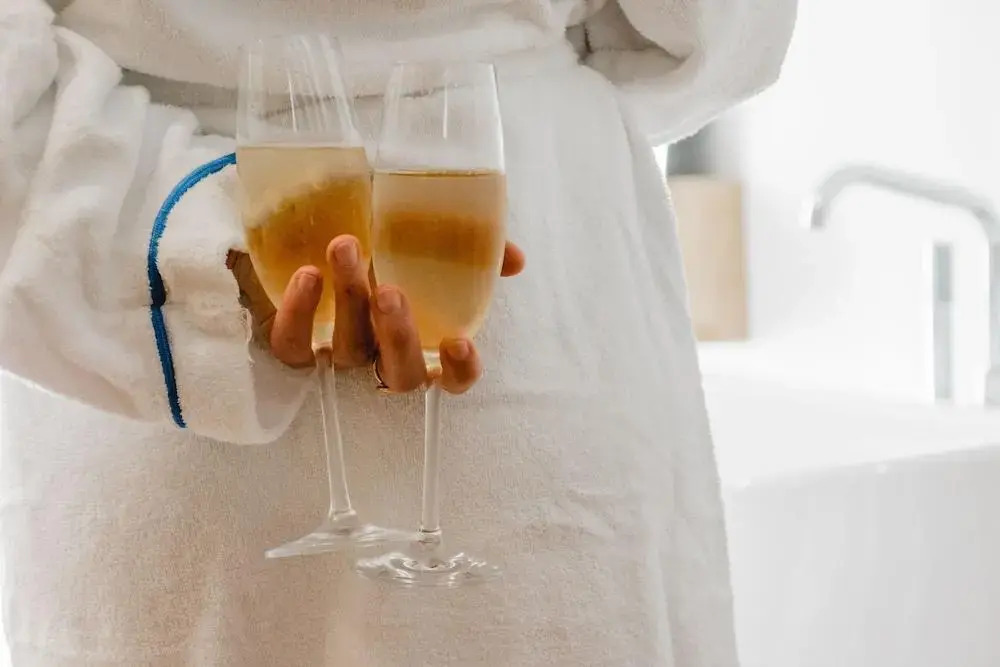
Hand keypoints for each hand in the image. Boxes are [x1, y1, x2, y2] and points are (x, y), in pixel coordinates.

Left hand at [229, 238, 524, 393]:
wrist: (286, 226)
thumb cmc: (366, 233)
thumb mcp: (416, 231)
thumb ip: (469, 245)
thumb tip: (515, 258)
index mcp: (417, 334)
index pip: (450, 378)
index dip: (459, 372)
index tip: (460, 342)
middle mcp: (380, 353)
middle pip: (401, 374)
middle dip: (399, 336)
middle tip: (391, 292)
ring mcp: (335, 352)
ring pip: (349, 353)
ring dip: (350, 300)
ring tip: (346, 246)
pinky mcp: (290, 343)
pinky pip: (295, 346)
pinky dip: (302, 313)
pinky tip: (308, 275)